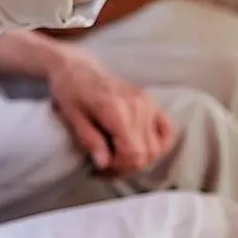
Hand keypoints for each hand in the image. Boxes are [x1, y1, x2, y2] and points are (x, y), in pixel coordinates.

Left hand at [45, 47, 174, 174]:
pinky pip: (166, 131)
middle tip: (105, 167)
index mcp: (116, 108)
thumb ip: (89, 140)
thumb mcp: (71, 116)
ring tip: (117, 159)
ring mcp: (148, 103)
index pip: (132, 153)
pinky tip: (139, 148)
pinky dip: (157, 145)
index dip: (118, 168)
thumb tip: (103, 163)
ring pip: (156, 148)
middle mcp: (137, 105)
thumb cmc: (71, 91)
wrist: (78, 69)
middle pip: (146, 154)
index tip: (101, 168)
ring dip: (139, 160)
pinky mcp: (152, 103)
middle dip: (125, 167)